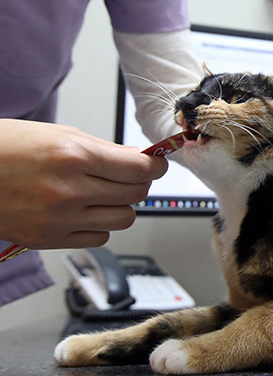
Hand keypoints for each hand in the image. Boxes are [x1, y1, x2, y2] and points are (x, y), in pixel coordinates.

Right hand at [0, 119, 167, 248]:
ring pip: (123, 219)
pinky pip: (100, 237)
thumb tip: (143, 159)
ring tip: (104, 193)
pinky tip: (84, 210)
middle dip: (139, 182)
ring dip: (121, 205)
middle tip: (128, 175)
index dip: (155, 166)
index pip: (141, 169)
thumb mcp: (60, 136)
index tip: (155, 163)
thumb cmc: (7, 148)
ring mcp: (59, 219)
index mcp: (74, 157)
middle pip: (136, 194)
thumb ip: (106, 150)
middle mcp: (69, 190)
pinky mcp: (49, 239)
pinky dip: (99, 224)